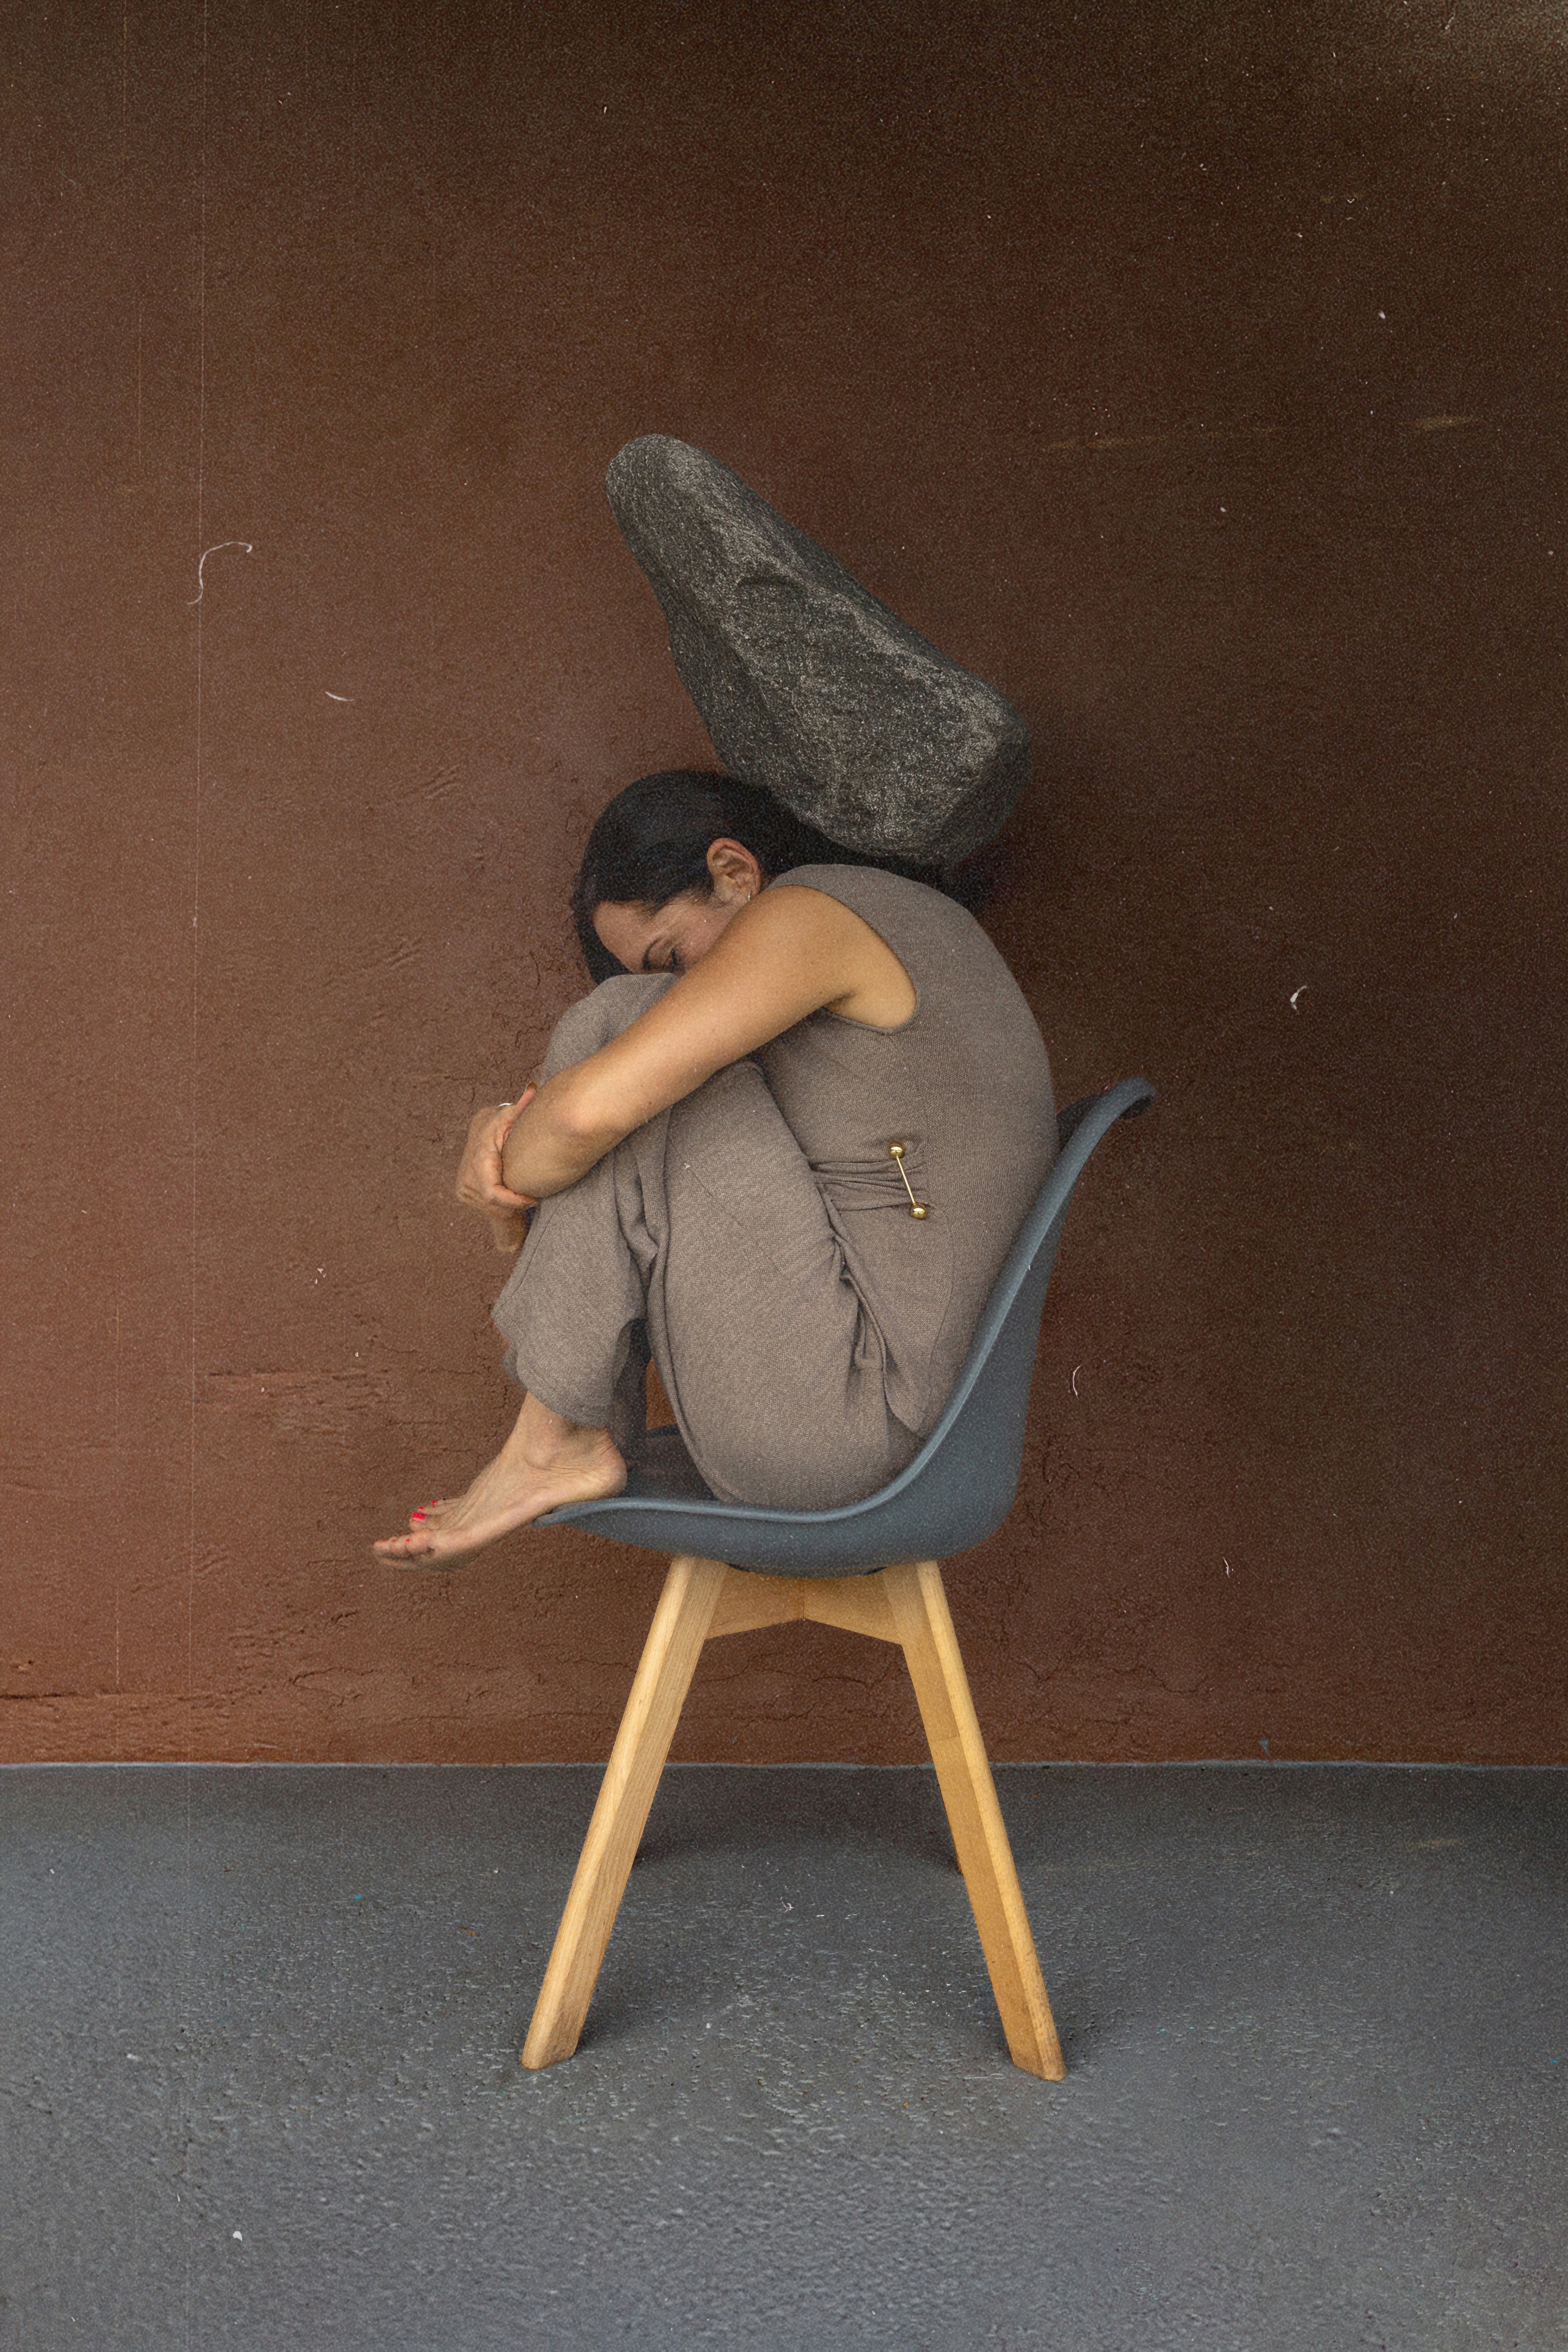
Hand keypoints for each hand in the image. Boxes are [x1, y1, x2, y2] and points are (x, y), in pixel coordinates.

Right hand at [456, 1087, 538, 1253]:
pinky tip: (511, 1191)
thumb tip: (532, 1088)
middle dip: (515, 1204)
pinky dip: (502, 1205)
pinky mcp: (461, 1191)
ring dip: (510, 1205)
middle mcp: (467, 1172)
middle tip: (532, 1196)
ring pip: (490, 1208)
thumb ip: (522, 1107)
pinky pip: (486, 1207)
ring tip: (523, 1190)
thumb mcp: (512, 1114)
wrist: (482, 1130)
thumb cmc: (504, 1123)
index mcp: (479, 1156)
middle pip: (493, 1204)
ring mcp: (462, 1183)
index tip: (534, 1199)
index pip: (492, 1193)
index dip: (514, 1201)